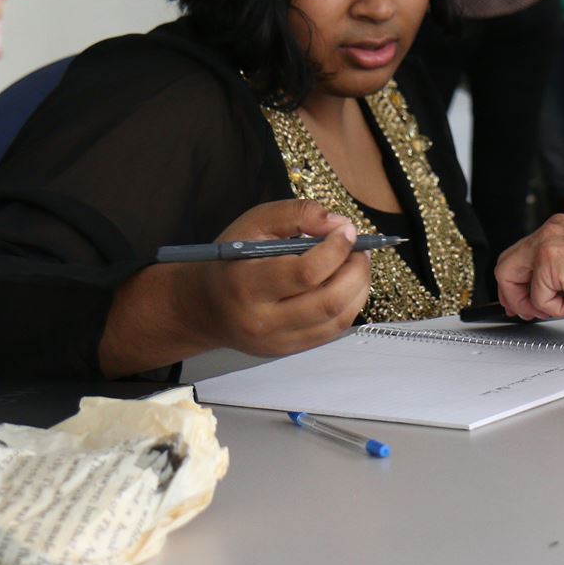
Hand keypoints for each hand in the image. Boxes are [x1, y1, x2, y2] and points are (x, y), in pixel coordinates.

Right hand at [192, 199, 371, 355]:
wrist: (203, 306)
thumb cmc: (230, 259)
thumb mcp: (253, 222)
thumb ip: (296, 214)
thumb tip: (337, 224)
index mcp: (246, 284)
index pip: (306, 273)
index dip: (336, 250)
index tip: (347, 230)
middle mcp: (261, 320)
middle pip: (328, 301)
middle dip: (356, 271)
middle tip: (360, 249)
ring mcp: (276, 341)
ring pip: (338, 320)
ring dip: (358, 289)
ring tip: (356, 265)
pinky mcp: (288, 350)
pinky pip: (332, 332)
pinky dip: (349, 306)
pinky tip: (347, 286)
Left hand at [494, 214, 563, 319]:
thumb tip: (555, 298)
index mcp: (563, 229)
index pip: (523, 253)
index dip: (518, 281)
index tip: (522, 299)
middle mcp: (552, 230)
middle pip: (507, 262)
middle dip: (512, 294)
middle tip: (525, 312)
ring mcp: (548, 243)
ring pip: (511, 278)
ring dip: (536, 303)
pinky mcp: (549, 261)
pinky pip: (538, 298)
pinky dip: (557, 309)